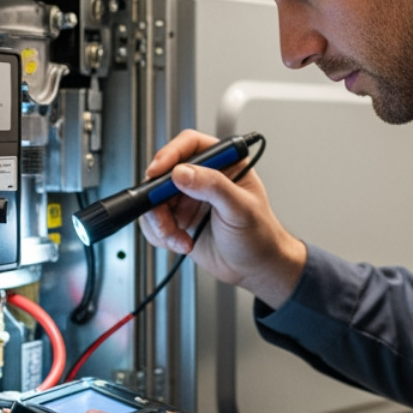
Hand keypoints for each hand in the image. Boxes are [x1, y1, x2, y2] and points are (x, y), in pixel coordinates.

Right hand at [138, 129, 306, 308]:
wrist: (255, 268)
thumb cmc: (260, 236)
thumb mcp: (241, 208)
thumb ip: (214, 187)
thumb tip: (183, 172)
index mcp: (223, 164)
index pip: (190, 145)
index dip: (170, 154)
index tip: (158, 172)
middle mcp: (202, 178)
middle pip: (163, 173)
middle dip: (158, 199)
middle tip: (164, 216)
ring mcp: (187, 199)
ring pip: (153, 200)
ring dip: (160, 222)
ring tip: (179, 238)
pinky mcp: (178, 220)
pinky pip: (153, 222)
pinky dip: (160, 235)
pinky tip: (182, 243)